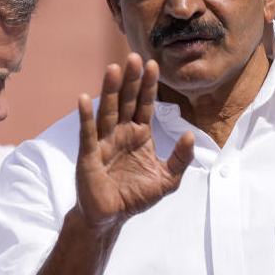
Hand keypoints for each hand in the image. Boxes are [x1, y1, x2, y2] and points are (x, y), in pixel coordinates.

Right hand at [74, 53, 193, 231]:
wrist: (111, 217)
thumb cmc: (135, 197)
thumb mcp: (167, 180)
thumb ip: (180, 159)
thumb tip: (190, 135)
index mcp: (139, 136)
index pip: (145, 105)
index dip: (148, 86)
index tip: (153, 65)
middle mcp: (120, 134)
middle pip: (126, 102)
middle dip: (131, 80)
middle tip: (134, 57)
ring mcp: (103, 142)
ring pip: (108, 111)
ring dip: (110, 90)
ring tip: (113, 69)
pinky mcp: (89, 155)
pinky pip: (87, 133)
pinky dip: (85, 116)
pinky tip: (84, 98)